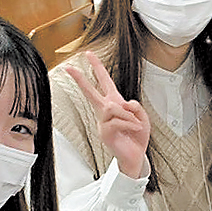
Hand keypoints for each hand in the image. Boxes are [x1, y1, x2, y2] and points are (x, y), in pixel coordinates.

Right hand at [67, 52, 149, 179]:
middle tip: (69, 68)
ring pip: (112, 107)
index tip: (88, 54)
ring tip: (137, 124)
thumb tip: (124, 103)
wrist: (135, 156)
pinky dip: (130, 124)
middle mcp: (106, 111)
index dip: (97, 67)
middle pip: (91, 92)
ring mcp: (103, 122)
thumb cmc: (136, 136)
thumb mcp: (142, 117)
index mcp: (114, 103)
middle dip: (80, 79)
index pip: (104, 81)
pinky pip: (117, 121)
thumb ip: (135, 107)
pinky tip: (135, 129)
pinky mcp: (105, 133)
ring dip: (128, 115)